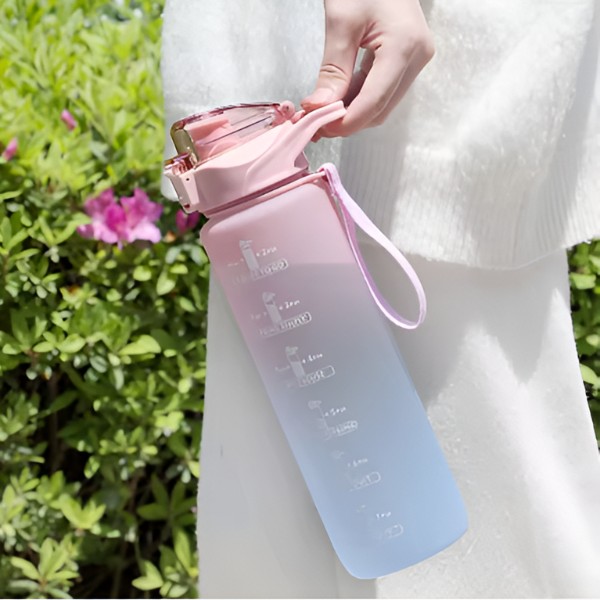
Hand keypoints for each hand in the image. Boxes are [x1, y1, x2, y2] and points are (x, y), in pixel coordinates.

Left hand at [301, 0, 433, 137]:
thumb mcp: (341, 22)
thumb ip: (332, 70)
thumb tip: (318, 109)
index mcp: (404, 46)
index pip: (374, 103)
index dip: (346, 123)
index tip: (317, 128)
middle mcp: (417, 57)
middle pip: (380, 109)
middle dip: (348, 121)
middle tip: (314, 122)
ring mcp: (416, 58)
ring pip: (382, 103)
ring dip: (352, 112)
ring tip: (321, 110)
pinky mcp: (409, 58)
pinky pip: (383, 89)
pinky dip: (359, 97)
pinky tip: (337, 96)